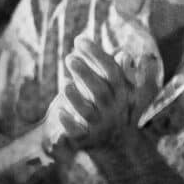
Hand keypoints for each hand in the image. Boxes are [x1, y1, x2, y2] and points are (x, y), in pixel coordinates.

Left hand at [45, 35, 140, 153]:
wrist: (113, 144)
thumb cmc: (110, 106)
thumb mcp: (118, 90)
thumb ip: (117, 71)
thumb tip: (124, 54)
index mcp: (120, 92)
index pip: (111, 71)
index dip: (96, 54)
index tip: (79, 39)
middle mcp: (111, 108)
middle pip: (101, 91)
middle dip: (86, 74)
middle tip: (68, 58)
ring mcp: (98, 124)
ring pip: (87, 112)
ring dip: (76, 98)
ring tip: (64, 84)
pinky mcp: (84, 138)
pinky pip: (76, 132)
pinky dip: (68, 122)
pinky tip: (60, 111)